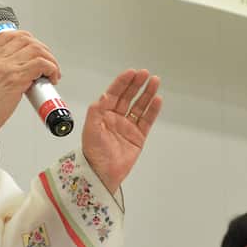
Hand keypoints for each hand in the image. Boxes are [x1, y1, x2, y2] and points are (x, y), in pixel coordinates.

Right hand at [0, 30, 60, 131]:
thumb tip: (17, 72)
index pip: (10, 35)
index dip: (27, 40)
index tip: (35, 50)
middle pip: (27, 40)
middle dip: (43, 50)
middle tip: (48, 63)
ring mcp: (7, 67)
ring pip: (37, 50)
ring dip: (50, 60)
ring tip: (52, 72)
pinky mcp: (17, 78)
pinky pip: (41, 64)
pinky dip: (51, 68)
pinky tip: (51, 78)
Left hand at [80, 69, 162, 195]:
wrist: (102, 173)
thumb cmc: (93, 153)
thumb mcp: (90, 129)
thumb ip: (96, 112)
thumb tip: (103, 97)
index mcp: (103, 114)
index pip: (114, 93)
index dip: (122, 82)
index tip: (131, 73)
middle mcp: (116, 118)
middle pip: (129, 96)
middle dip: (137, 84)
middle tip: (145, 74)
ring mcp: (128, 126)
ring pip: (140, 106)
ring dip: (147, 93)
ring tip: (155, 81)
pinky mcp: (138, 136)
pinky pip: (147, 120)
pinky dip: (153, 110)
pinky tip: (157, 99)